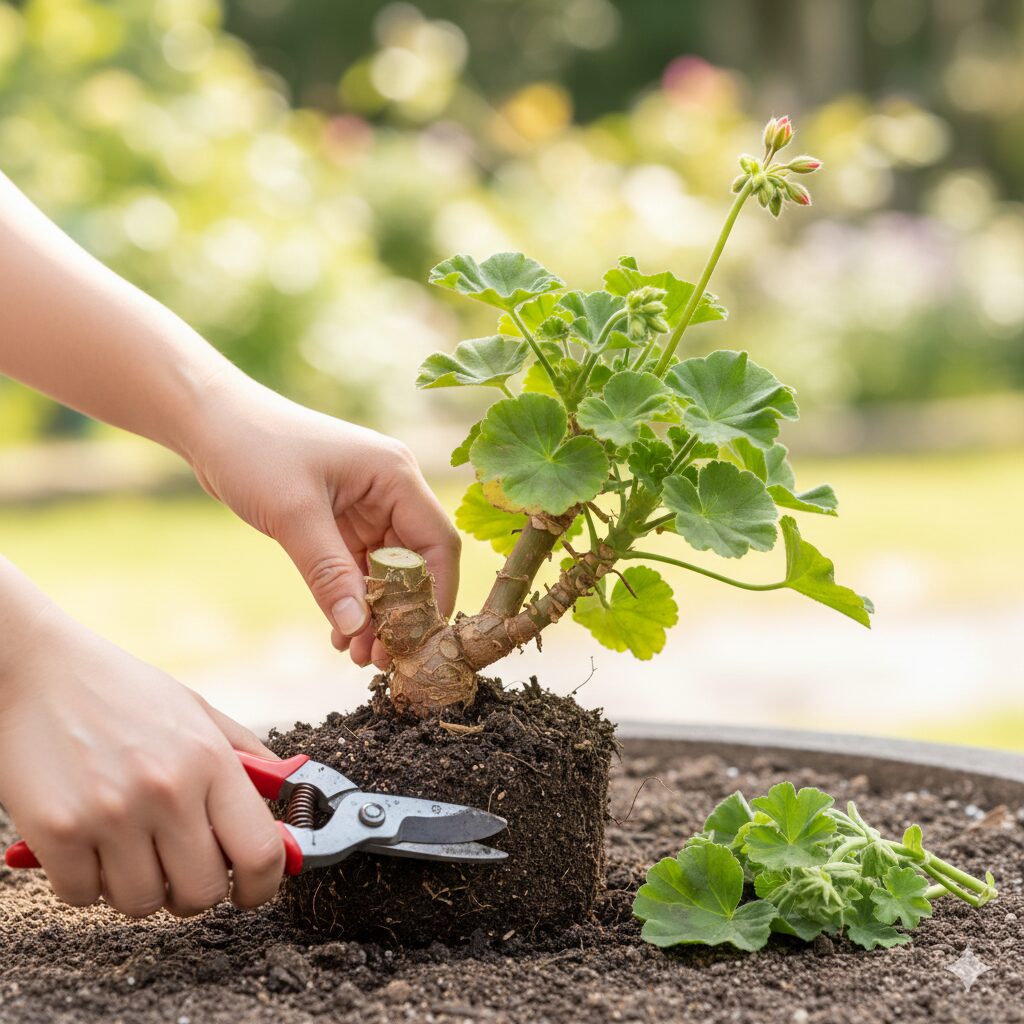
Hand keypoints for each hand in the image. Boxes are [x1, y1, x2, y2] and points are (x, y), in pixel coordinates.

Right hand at [0, 605, 284, 917]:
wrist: (39, 668)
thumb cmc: (124, 692)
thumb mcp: (198, 711)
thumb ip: (247, 758)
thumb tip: (291, 798)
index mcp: (210, 760)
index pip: (260, 852)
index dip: (263, 886)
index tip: (251, 890)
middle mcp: (167, 790)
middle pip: (202, 892)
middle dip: (195, 890)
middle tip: (180, 864)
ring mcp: (111, 814)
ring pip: (142, 903)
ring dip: (139, 886)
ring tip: (130, 844)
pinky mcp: (57, 832)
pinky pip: (83, 897)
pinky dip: (86, 882)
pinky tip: (88, 841)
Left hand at [186, 376, 459, 667]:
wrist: (209, 421)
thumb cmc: (255, 449)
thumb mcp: (294, 515)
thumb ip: (329, 573)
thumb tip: (358, 628)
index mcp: (394, 475)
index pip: (437, 542)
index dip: (436, 594)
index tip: (419, 641)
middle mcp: (389, 489)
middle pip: (415, 562)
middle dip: (400, 613)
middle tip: (383, 659)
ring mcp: (366, 504)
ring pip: (386, 571)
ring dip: (374, 612)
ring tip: (359, 655)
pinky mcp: (340, 518)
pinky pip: (357, 567)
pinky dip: (351, 599)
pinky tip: (340, 632)